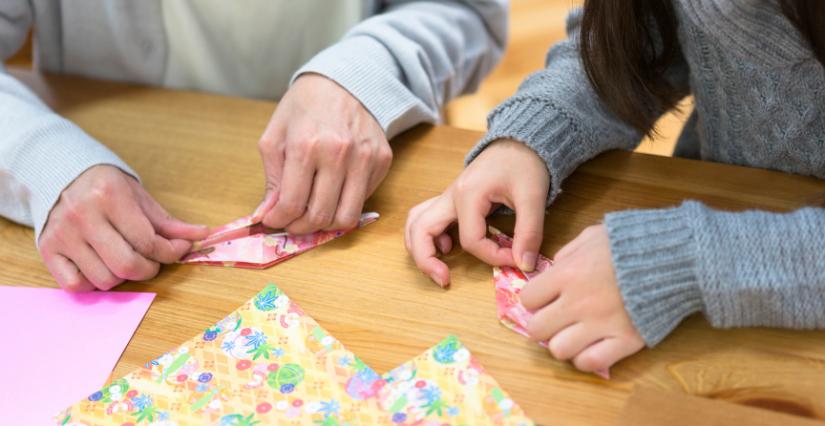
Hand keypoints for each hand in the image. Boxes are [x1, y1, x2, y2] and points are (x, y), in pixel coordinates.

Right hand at [39, 165, 209, 292]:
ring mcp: (62, 234)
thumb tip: (203, 235)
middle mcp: (82, 215)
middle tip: (152, 261)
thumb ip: (170, 222)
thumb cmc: (107, 189)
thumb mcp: (140, 198)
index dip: (170, 252)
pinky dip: (93, 283)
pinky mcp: (47, 249)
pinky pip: (75, 285)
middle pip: (126, 265)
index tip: (178, 249)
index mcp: (109, 196)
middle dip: (149, 269)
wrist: (63, 175)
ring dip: (123, 277)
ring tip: (126, 260)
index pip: (147, 241)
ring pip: (104, 279)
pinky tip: (102, 266)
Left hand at [256, 73, 392, 233]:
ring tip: (312, 216)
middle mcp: (339, 153)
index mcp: (306, 145)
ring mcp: (365, 158)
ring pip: (347, 217)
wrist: (344, 81)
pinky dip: (345, 204)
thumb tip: (266, 215)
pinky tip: (333, 192)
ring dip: (326, 226)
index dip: (279, 220)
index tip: (274, 220)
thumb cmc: (304, 107)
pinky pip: (363, 200)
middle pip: (321, 216)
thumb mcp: (274, 136)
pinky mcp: (382, 161)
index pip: (293, 203)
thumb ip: (271, 179)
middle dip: (300, 228)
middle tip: (292, 223)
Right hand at [405, 139, 549, 285]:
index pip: (470, 240)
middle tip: (445, 280)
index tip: (514, 259)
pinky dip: (427, 235)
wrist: (521, 140)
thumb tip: (524, 265)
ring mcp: (447, 197)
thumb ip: (529, 232)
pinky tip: (446, 246)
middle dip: (426, 260)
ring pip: (416, 223)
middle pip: (420, 231)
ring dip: (419, 247)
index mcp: (467, 195)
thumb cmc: (526, 164)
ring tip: (438, 266)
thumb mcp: (533, 197)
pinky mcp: (451, 199)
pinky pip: (426, 218)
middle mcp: (450, 196)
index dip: (491, 257)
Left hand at [520, 225, 644, 371]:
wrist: (678, 256)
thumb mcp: (593, 235)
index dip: (535, 299)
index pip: (528, 299)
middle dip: (543, 324)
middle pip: (537, 329)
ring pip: (558, 350)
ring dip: (562, 342)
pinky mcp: (625, 341)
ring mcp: (602, 325)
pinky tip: (592, 345)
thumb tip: (551, 270)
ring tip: (574, 333)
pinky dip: (585, 357)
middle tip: (556, 318)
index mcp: (568, 274)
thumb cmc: (633, 242)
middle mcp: (579, 303)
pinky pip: (590, 363)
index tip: (546, 297)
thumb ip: (567, 253)